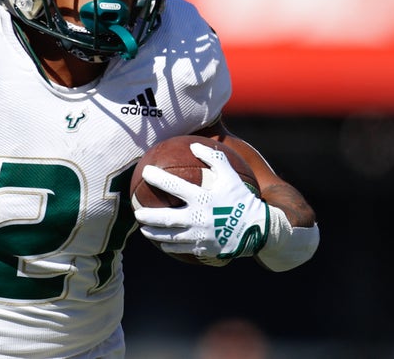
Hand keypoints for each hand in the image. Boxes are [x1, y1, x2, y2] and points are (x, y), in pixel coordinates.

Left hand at [133, 142, 268, 264]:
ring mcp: (200, 236)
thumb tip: (194, 144)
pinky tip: (162, 242)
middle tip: (136, 211)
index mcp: (203, 198)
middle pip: (166, 218)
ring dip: (154, 233)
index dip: (158, 178)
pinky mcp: (203, 249)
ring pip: (170, 236)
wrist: (257, 229)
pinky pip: (181, 248)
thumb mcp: (231, 176)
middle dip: (148, 215)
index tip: (145, 172)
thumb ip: (213, 158)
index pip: (174, 186)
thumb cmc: (241, 198)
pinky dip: (169, 245)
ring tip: (143, 229)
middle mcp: (199, 218)